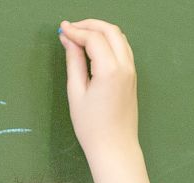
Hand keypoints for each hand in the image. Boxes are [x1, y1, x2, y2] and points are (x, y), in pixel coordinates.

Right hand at [58, 19, 153, 182]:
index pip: (94, 38)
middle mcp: (125, 65)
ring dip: (100, 31)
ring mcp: (132, 70)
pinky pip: (123, 48)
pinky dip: (108, 41)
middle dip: (89, 25)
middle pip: (110, 31)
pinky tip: (93, 47)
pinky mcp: (132, 76)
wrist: (114, 147)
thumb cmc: (91, 126)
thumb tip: (68, 41)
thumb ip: (73, 62)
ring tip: (79, 36)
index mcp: (110, 70)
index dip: (76, 31)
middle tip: (70, 28)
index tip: (61, 29)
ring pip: (119, 37)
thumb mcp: (76, 93)